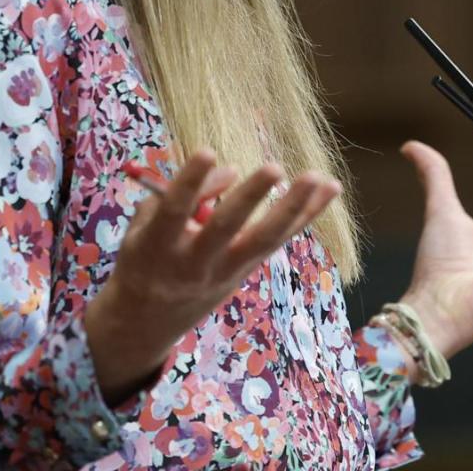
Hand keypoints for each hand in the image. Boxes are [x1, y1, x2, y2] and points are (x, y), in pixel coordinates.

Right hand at [85, 149, 341, 404]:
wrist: (147, 321)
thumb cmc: (142, 258)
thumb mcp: (141, 228)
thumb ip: (180, 196)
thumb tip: (230, 171)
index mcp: (157, 247)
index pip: (174, 212)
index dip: (190, 183)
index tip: (207, 151)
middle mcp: (194, 262)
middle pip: (226, 230)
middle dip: (250, 198)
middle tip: (274, 167)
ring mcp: (225, 270)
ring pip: (263, 240)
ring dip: (292, 208)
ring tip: (318, 178)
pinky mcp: (246, 271)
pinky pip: (278, 241)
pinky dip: (306, 214)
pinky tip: (330, 188)